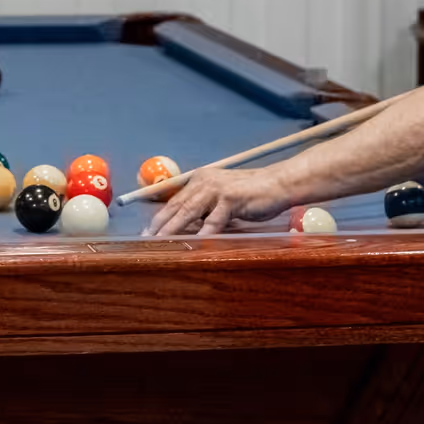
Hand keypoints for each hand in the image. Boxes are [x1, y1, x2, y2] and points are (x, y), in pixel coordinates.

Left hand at [144, 168, 286, 236]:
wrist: (277, 184)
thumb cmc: (251, 194)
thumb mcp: (222, 199)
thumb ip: (205, 209)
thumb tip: (187, 228)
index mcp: (200, 180)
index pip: (175, 200)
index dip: (160, 216)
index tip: (147, 231)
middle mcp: (204, 182)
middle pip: (177, 206)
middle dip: (160, 224)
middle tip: (146, 238)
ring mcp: (216, 189)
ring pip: (189, 212)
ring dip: (174, 228)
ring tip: (161, 241)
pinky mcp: (231, 198)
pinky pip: (214, 220)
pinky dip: (204, 232)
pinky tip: (195, 243)